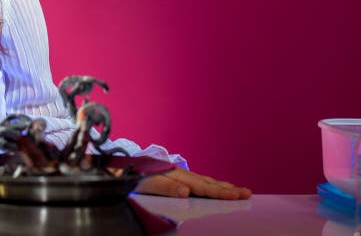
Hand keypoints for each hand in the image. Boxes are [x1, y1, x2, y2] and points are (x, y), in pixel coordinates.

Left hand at [135, 166, 251, 199]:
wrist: (114, 164)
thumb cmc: (129, 175)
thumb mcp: (143, 182)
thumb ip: (165, 187)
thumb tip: (186, 192)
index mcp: (174, 175)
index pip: (201, 187)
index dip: (220, 192)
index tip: (237, 195)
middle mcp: (177, 172)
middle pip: (206, 182)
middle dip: (227, 189)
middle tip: (247, 193)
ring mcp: (175, 173)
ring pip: (202, 180)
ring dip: (220, 186)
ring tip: (236, 189)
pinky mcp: (171, 175)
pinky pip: (195, 180)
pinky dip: (208, 184)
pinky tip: (212, 186)